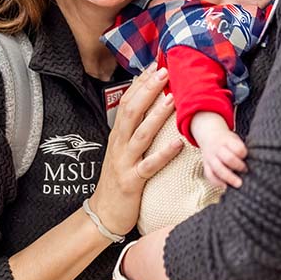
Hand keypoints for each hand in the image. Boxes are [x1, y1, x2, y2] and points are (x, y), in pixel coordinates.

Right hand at [90, 68, 181, 234]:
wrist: (103, 214)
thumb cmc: (118, 180)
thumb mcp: (123, 150)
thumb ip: (134, 130)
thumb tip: (148, 106)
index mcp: (118, 135)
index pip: (127, 102)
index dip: (140, 83)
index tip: (154, 66)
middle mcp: (119, 145)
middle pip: (132, 112)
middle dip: (148, 90)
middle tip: (164, 72)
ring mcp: (124, 163)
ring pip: (141, 134)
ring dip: (158, 115)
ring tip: (173, 99)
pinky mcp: (132, 182)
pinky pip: (149, 166)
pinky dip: (164, 154)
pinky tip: (178, 144)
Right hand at [190, 112, 246, 187]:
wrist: (209, 135)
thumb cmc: (227, 141)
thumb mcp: (235, 139)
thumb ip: (241, 148)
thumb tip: (254, 162)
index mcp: (227, 140)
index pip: (237, 148)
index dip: (243, 154)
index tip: (247, 157)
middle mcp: (217, 148)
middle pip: (228, 158)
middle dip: (238, 166)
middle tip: (245, 171)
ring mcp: (210, 157)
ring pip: (218, 168)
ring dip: (229, 177)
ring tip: (239, 184)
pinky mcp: (206, 164)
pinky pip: (209, 174)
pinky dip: (216, 182)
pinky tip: (225, 186)